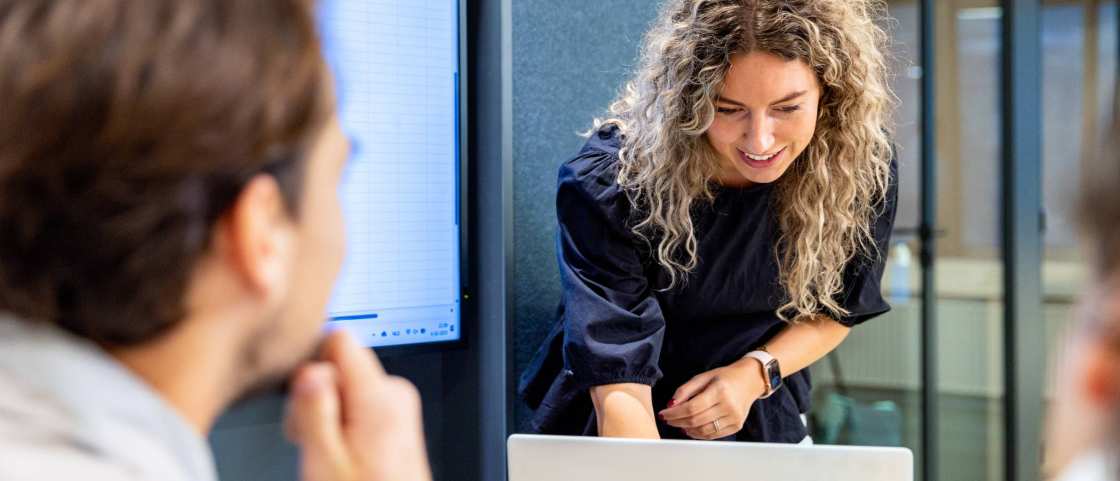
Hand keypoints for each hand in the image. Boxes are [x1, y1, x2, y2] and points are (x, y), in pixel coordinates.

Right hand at [285, 330, 431, 480]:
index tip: (303, 401)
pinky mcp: (397, 421)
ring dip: (329, 415)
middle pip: (340, 366)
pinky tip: (342, 455)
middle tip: (313, 439)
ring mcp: (400, 408)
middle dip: (318, 396)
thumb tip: (308, 369)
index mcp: (380, 397)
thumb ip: (313, 409)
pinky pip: (360, 405)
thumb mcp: (324, 462)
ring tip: (329, 453)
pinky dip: (344, 425)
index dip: (312, 366)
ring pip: (347, 387)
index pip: (339, 339)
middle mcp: (396, 395)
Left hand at [657, 358, 766, 439]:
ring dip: (687, 429)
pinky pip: (713, 435)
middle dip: (677, 422)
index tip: (663, 414)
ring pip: (704, 431)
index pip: (691, 407)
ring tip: (678, 424)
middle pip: (696, 420)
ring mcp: (734, 418)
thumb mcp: (703, 377)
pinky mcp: (736, 426)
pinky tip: (691, 428)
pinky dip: (699, 434)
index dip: (674, 413)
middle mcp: (728, 406)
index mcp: (719, 390)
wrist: (749, 381)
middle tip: (668, 420)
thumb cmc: (724, 377)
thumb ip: (685, 390)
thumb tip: (671, 405)